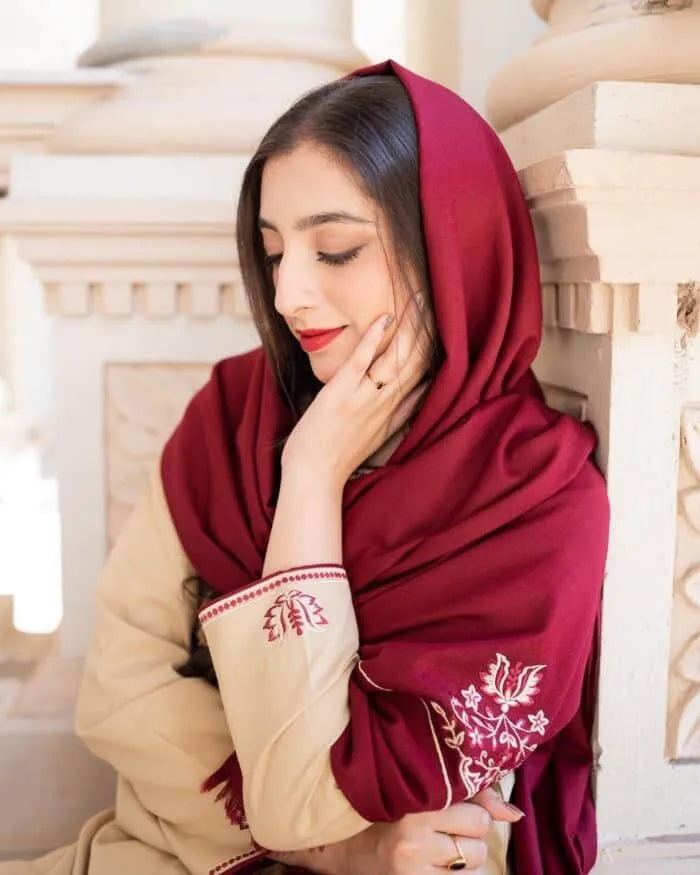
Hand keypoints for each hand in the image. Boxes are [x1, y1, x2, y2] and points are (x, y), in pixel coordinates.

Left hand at [282, 296, 429, 487]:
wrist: (314, 477)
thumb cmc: (339, 455)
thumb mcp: (378, 435)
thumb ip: (399, 413)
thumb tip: (419, 392)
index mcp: (395, 413)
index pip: (425, 375)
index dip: (436, 348)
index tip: (443, 324)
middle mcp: (385, 404)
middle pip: (416, 361)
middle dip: (427, 329)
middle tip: (435, 299)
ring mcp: (364, 399)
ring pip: (396, 358)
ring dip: (408, 327)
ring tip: (418, 299)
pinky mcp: (341, 395)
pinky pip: (361, 362)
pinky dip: (372, 339)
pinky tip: (383, 317)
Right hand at [349, 788, 521, 874]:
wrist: (348, 848)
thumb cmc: (391, 813)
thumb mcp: (422, 794)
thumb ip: (471, 796)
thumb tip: (515, 814)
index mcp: (416, 800)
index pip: (476, 808)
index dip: (473, 808)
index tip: (458, 809)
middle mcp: (415, 834)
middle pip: (479, 831)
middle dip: (471, 830)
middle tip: (446, 827)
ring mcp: (416, 866)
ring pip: (475, 860)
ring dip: (467, 855)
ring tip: (440, 847)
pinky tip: (437, 866)